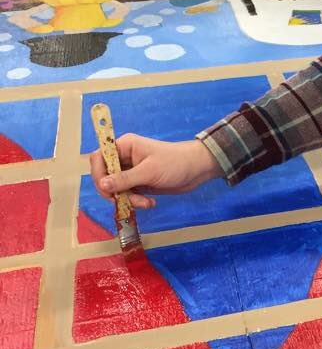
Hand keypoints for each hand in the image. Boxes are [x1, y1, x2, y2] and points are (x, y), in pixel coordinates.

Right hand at [89, 135, 221, 209]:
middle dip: (115, 192)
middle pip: (105, 176)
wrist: (197, 170)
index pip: (99, 158)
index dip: (98, 174)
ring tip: (145, 203)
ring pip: (116, 189)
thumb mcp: (149, 171)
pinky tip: (150, 203)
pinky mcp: (139, 183)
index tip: (106, 189)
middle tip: (125, 201)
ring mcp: (131, 172)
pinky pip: (128, 195)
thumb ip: (124, 179)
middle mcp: (125, 158)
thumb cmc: (175, 163)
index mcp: (125, 146)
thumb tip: (101, 185)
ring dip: (128, 199)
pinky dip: (135, 201)